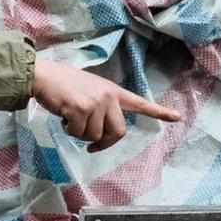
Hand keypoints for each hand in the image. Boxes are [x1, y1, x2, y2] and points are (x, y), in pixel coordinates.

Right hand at [30, 59, 181, 151]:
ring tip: (70, 117)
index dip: (158, 112)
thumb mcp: (89, 92)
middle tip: (91, 144)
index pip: (140, 102)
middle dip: (103, 143)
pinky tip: (63, 115)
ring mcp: (95, 102)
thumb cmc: (63, 86)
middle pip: (118, 132)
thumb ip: (101, 107)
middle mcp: (108, 96)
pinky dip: (68, 130)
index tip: (177, 117)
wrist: (43, 76)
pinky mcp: (81, 108)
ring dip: (80, 134)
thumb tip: (99, 136)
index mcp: (112, 91)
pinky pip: (78, 134)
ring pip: (94, 136)